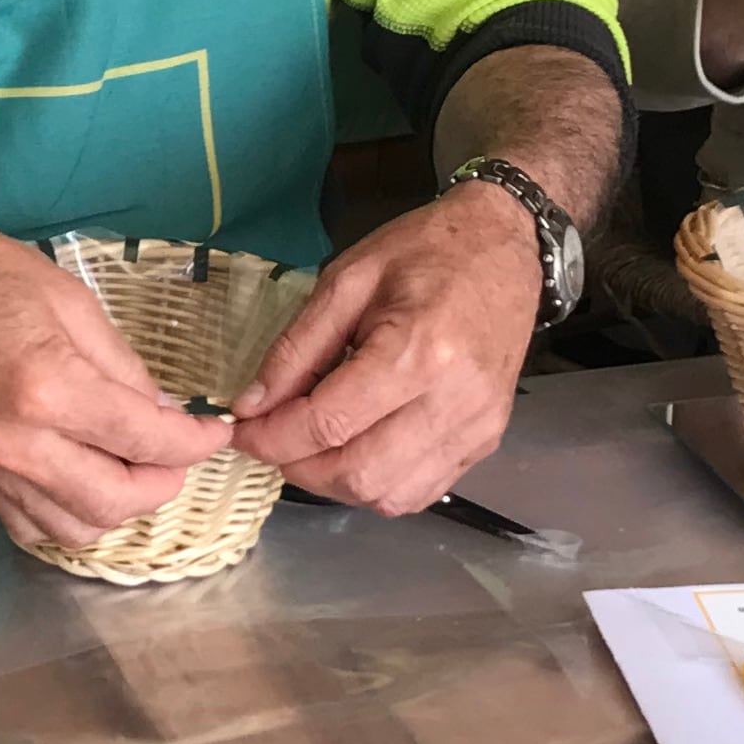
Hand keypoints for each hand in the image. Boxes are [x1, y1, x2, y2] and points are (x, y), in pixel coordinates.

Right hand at [0, 195, 235, 550]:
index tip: (213, 431)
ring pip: (77, 528)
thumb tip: (163, 414)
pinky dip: (70, 516)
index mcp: (50, 388)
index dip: (194, 441)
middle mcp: (20, 443)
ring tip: (131, 466)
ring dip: (119, 506)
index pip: (146, 440)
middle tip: (175, 450)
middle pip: (117, 501)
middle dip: (163, 481)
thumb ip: (124, 368)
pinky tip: (83, 481)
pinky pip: (32, 528)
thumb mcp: (74, 302)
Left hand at [229, 180, 536, 512]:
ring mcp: (476, 427)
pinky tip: (355, 450)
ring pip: (387, 495)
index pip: (328, 423)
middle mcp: (453, 401)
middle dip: (297, 466)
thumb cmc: (426, 251)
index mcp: (417, 352)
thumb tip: (252, 406)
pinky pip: (419, 492)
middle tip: (272, 438)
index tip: (239, 430)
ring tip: (311, 445)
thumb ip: (295, 348)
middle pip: (357, 472)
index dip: (272, 437)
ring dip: (334, 483)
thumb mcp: (346, 280)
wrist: (504, 247)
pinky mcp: (486, 441)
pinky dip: (375, 485)